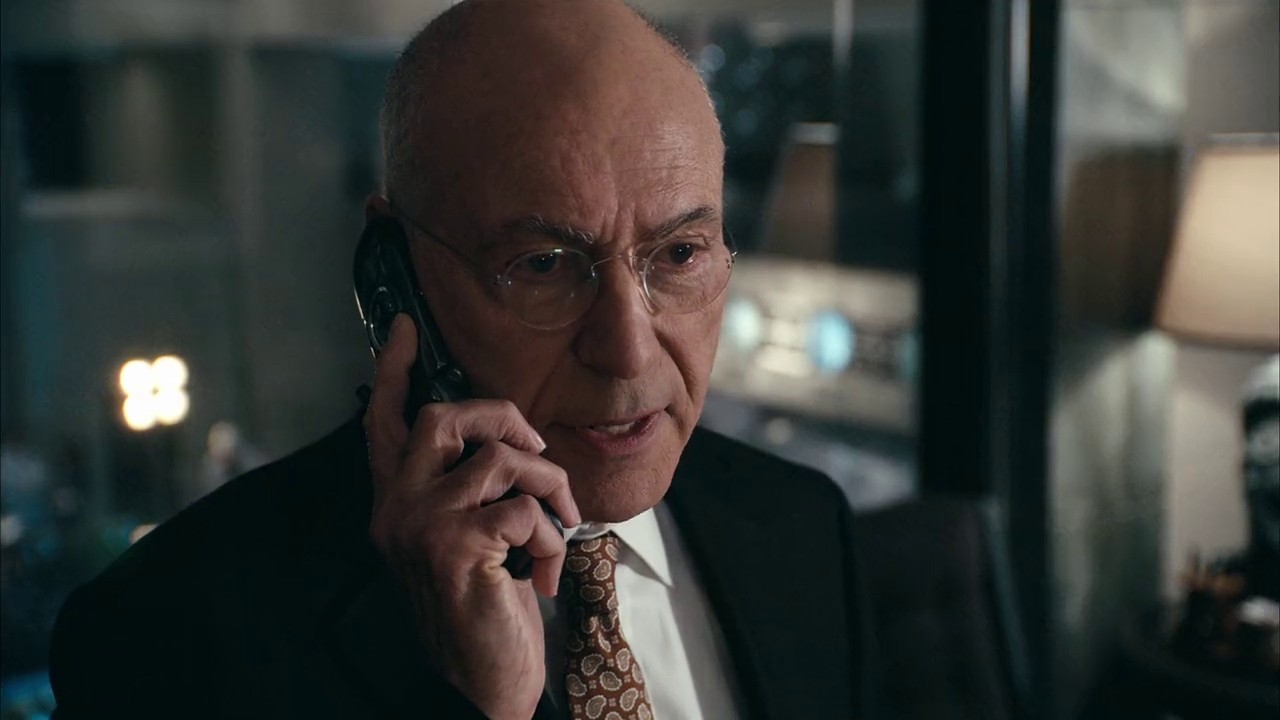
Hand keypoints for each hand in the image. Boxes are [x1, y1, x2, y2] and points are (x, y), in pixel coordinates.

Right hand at [364, 314, 581, 719]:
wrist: (480, 687)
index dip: (392, 371)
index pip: (383, 425)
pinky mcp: (456, 549)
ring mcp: (421, 528)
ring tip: (557, 526)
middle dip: (504, 417)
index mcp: (397, 506)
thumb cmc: (482, 614)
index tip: (402, 326)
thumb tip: (506, 445)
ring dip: (547, 487)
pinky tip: (543, 571)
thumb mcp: (469, 544)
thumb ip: (468, 494)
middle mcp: (396, 511)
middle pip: (442, 417)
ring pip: (498, 459)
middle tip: (534, 449)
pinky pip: (523, 508)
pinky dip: (550, 535)